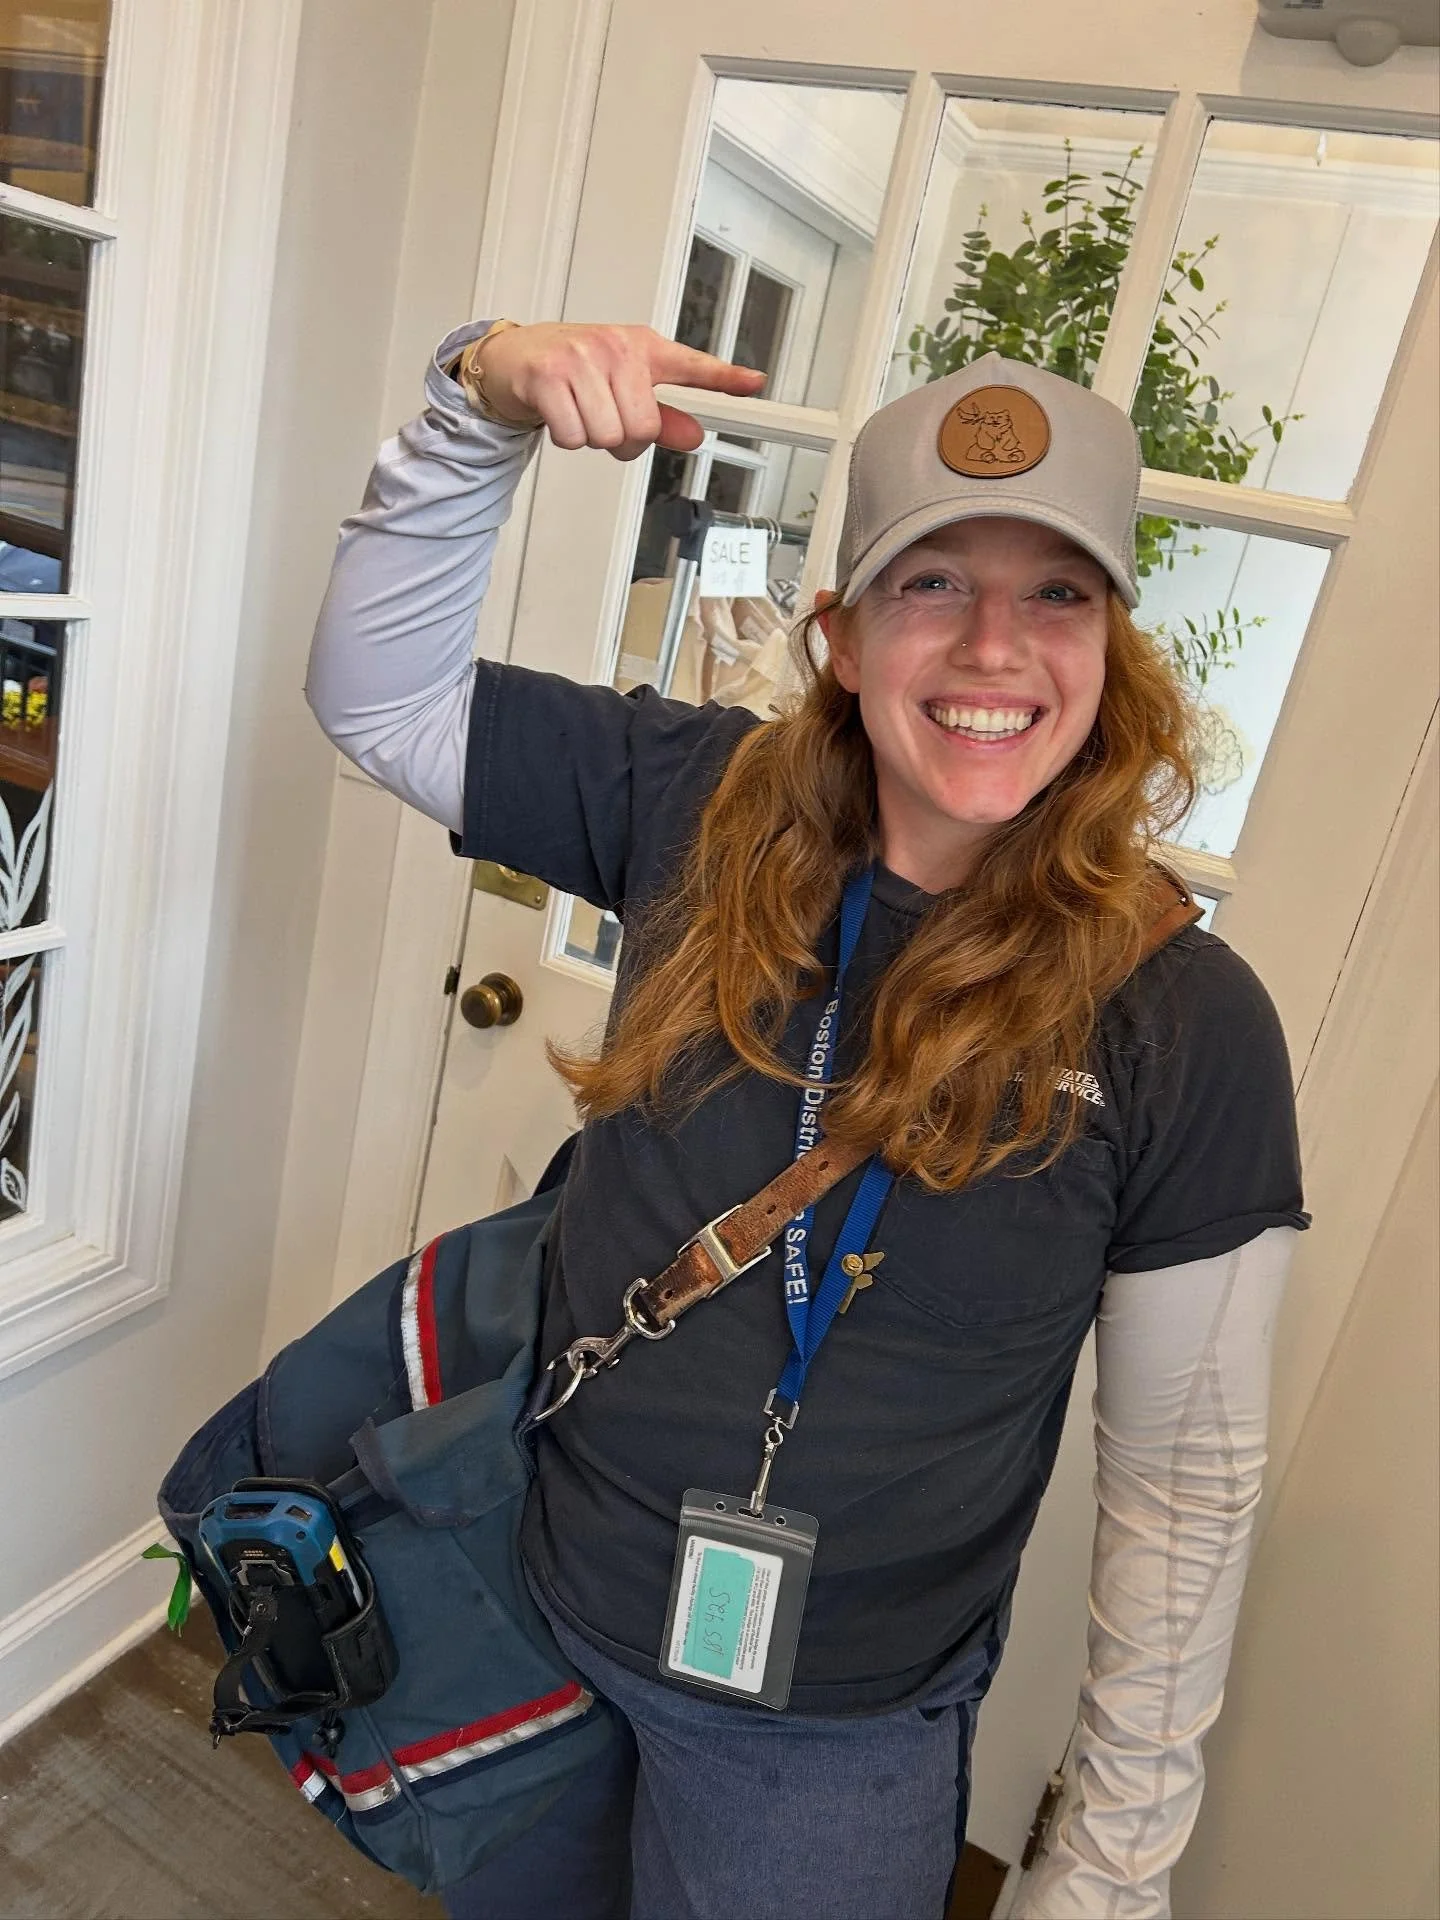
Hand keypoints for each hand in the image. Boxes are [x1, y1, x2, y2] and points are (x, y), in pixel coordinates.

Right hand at [471, 322, 765, 459]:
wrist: (516, 357)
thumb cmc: (573, 370)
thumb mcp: (623, 388)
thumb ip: (663, 417)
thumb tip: (696, 436)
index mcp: (642, 348)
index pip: (692, 365)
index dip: (725, 377)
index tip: (753, 383)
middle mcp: (615, 348)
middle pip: (643, 427)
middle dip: (624, 439)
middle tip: (606, 420)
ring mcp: (582, 359)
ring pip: (608, 436)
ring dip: (593, 439)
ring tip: (582, 413)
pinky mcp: (549, 375)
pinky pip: (575, 436)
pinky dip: (567, 438)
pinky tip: (561, 415)